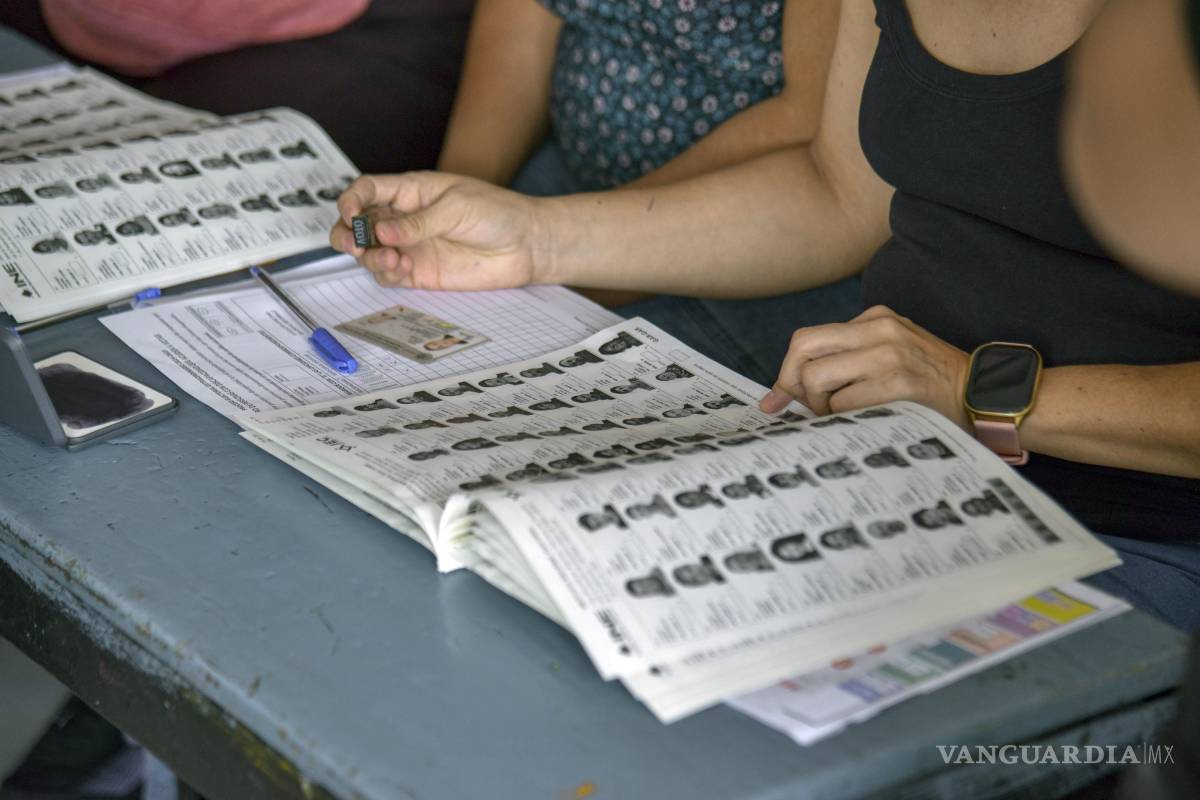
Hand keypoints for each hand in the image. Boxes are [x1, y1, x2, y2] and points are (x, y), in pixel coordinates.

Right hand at [330, 172, 545, 289]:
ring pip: (370, 252)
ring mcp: (410, 246)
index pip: (368, 190)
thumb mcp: (456, 207)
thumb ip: (419, 223)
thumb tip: (384, 233)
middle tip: (355, 245)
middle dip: (347, 234)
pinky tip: (403, 269)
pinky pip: (390, 274)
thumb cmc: (497, 213)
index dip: (351, 200)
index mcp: (411, 191)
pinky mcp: (420, 272)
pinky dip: (387, 273)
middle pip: (359, 224)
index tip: (350, 213)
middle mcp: (404, 219)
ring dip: (370, 257)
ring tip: (393, 259)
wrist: (526, 245)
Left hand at [759, 305, 971, 428]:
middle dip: (791, 382)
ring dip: (819, 407)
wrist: (985, 396)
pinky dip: (841, 419)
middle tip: (804, 408)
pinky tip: (861, 422)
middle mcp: (879, 328)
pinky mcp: (898, 383)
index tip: (779, 398)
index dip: (788, 370)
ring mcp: (888, 354)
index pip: (808, 338)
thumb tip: (783, 393)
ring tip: (842, 416)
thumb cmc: (931, 385)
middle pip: (802, 347)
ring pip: (816, 378)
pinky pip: (842, 404)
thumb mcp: (889, 356)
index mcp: (874, 318)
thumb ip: (845, 364)